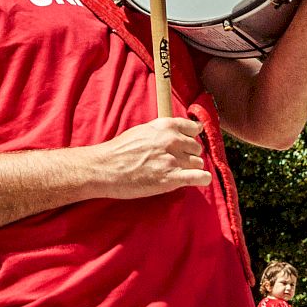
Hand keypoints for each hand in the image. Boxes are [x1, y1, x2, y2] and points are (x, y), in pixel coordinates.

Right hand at [92, 118, 212, 198]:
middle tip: (174, 163)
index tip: (184, 145)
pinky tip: (195, 180)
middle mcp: (173, 140)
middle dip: (188, 155)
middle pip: (197, 148)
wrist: (105, 168)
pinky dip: (201, 179)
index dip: (190, 138)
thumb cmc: (119, 150)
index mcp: (166, 126)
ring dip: (190, 169)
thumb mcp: (143, 131)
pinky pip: (201, 177)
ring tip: (175, 173)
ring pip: (198, 163)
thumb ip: (163, 131)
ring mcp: (174, 159)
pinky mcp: (173, 177)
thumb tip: (180, 133)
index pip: (194, 128)